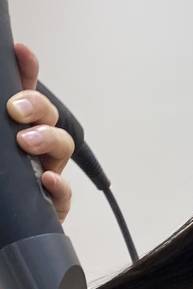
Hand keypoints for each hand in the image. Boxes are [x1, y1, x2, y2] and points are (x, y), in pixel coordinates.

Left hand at [5, 44, 73, 221]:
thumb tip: (2, 109)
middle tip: (16, 110)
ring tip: (27, 142)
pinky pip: (64, 196)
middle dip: (38, 107)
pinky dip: (59, 188)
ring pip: (62, 148)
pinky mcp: (52, 208)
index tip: (21, 52)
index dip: (26, 72)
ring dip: (48, 139)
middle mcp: (31, 150)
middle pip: (49, 117)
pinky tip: (47, 181)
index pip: (21, 96)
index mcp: (11, 133)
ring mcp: (45, 176)